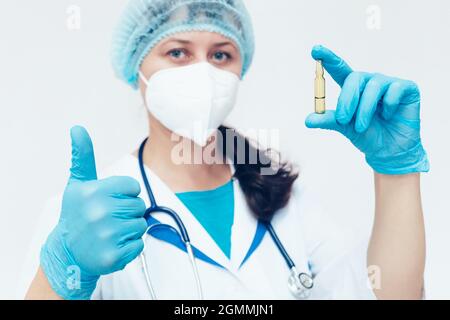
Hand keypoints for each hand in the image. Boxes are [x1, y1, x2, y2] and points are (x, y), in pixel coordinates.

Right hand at [40, 126, 146, 299]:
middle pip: (139, 205)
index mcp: (92, 191)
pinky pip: (139, 244)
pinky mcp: (114, 256)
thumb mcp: (78, 184)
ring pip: (141, 225)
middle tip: (108, 219)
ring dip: (130, 229)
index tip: (108, 201)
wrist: (68, 253)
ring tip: (109, 232)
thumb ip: (82, 156)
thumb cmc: (77, 215)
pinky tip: (112, 246)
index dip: (124, 194)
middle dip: (128, 211)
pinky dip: (130, 247)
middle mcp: (99, 212)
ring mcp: (106, 235)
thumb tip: (77, 128)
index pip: (133, 187)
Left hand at [305, 45, 429, 174]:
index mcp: (353, 88)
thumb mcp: (344, 128)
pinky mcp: (406, 87)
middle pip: (355, 77)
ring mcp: (388, 83)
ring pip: (372, 87)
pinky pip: (393, 90)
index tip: (315, 49)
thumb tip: (307, 120)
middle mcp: (369, 81)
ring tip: (361, 127)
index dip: (328, 58)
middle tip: (343, 120)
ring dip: (364, 110)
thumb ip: (328, 120)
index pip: (339, 69)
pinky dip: (387, 106)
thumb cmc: (367, 135)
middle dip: (347, 99)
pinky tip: (388, 116)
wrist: (390, 150)